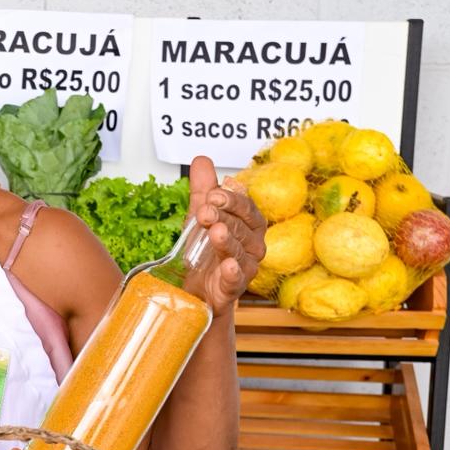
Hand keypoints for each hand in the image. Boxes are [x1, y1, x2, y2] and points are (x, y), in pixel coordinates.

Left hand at [188, 155, 266, 316]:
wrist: (196, 290)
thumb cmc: (204, 252)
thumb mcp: (199, 217)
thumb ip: (202, 190)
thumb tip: (202, 160)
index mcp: (248, 225)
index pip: (246, 208)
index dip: (232, 200)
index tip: (213, 193)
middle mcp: (252, 245)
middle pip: (243, 228)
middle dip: (224, 217)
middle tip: (205, 211)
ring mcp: (245, 268)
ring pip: (240, 251)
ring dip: (228, 240)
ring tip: (215, 232)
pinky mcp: (233, 288)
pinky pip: (237, 280)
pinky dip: (233, 272)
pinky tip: (228, 266)